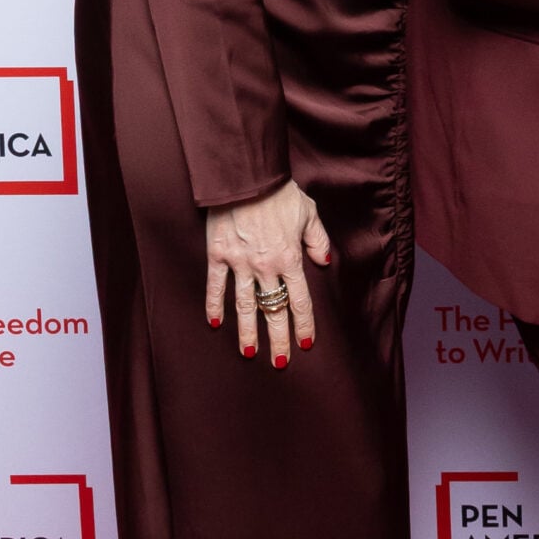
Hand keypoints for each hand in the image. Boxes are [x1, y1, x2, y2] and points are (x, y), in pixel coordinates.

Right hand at [205, 179, 330, 367]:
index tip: (306, 345)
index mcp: (290, 258)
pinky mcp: (217, 255)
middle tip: (280, 362)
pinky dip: (214, 305)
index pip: (300, 300)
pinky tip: (215, 323)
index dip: (303, 325)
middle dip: (278, 339)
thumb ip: (318, 240)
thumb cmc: (280, 193)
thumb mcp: (308, 213)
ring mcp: (239, 263)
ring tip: (250, 352)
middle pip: (273, 310)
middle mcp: (266, 266)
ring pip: (244, 306)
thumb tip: (324, 262)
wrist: (246, 176)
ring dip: (247, 331)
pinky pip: (215, 286)